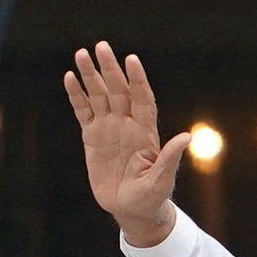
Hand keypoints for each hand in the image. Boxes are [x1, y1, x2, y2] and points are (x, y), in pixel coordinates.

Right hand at [63, 41, 189, 249]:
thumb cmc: (151, 197)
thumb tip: (186, 138)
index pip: (142, 99)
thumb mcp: (162, 180)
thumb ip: (170, 158)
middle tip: (101, 46)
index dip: (137, 80)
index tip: (131, 60)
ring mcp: (109, 128)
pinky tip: (70, 78)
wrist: (131, 210)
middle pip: (118, 90)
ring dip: (91, 76)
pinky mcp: (92, 137)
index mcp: (146, 132)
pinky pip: (83, 112)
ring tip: (81, 54)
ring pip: (99, 96)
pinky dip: (76, 96)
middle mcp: (127, 124)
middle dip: (110, 69)